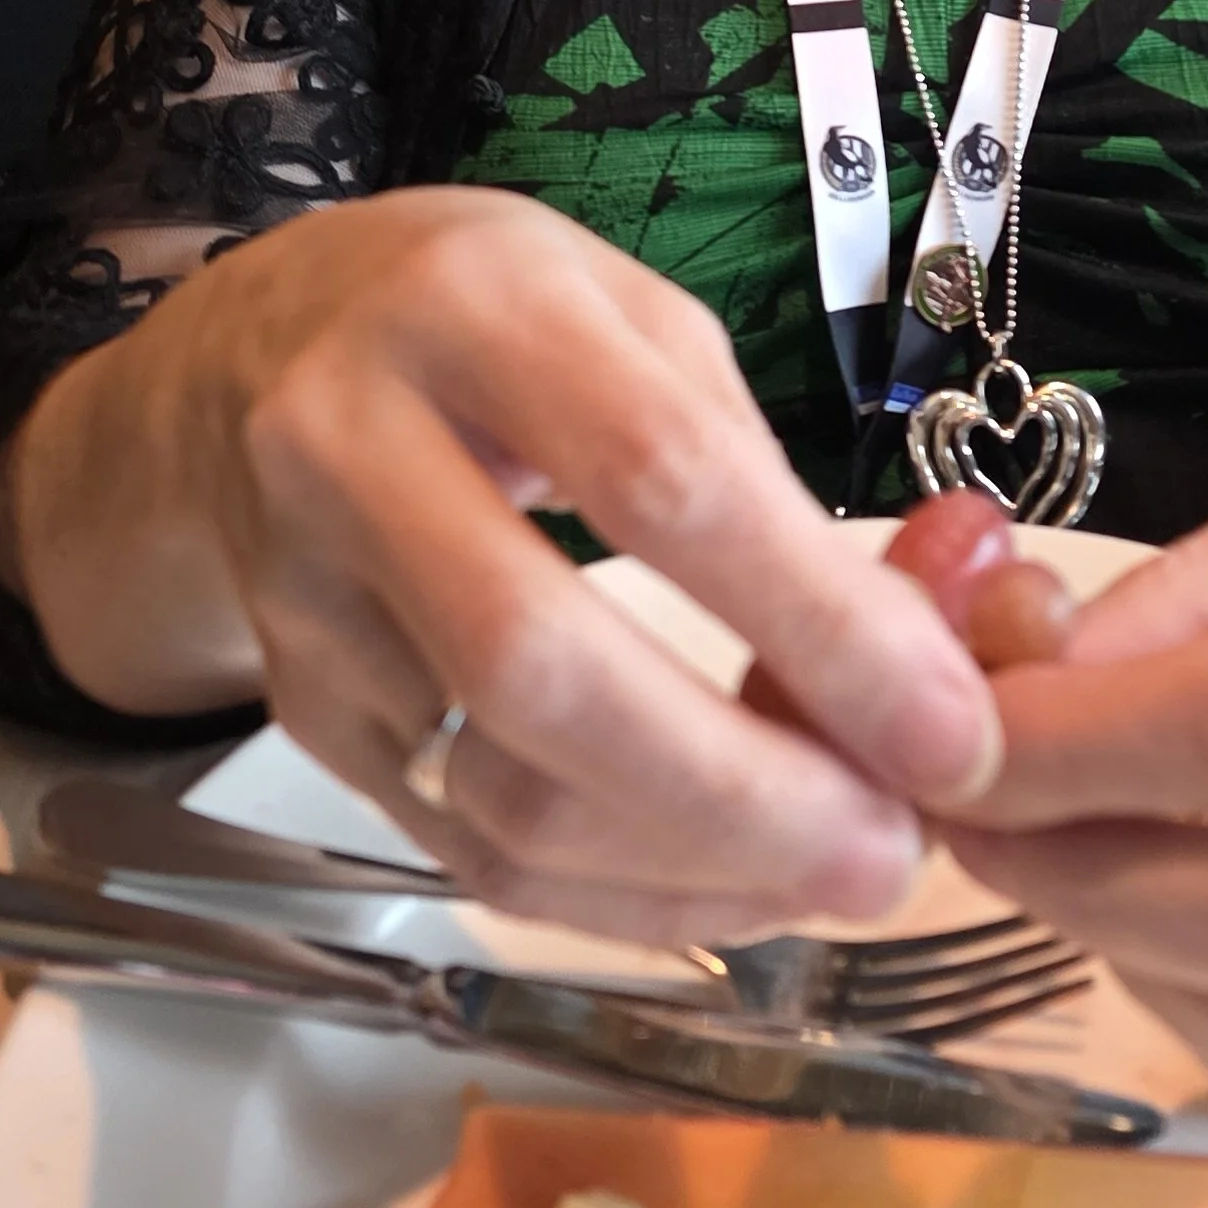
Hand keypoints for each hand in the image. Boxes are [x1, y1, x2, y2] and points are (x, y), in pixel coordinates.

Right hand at [0, 188, 1000, 941]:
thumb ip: (772, 477)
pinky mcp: (301, 708)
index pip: (660, 481)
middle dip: (744, 794)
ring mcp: (308, 594)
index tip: (953, 732)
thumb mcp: (637, 320)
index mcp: (479, 310)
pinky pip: (463, 846)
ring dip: (693, 871)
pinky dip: (614, 897)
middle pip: (545, 669)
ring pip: (495, 793)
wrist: (255, 349)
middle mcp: (356, 446)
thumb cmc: (495, 320)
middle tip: (891, 854)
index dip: (818, 624)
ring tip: (832, 875)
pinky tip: (726, 886)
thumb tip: (938, 654)